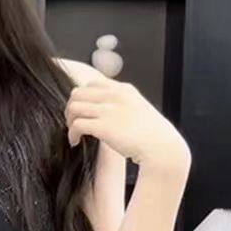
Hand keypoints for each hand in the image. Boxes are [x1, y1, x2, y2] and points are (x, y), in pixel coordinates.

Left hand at [64, 62, 190, 172]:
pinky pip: (76, 125)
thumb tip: (109, 114)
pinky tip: (75, 142)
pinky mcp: (103, 127)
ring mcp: (108, 110)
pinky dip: (71, 134)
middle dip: (71, 107)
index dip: (83, 97)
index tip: (83, 111)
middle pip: (78, 92)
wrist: (161, 147)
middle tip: (72, 122)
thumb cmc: (152, 135)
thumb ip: (124, 106)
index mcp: (124, 90)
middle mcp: (114, 96)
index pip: (93, 83)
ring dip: (69, 120)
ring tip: (73, 133)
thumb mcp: (139, 110)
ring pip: (73, 106)